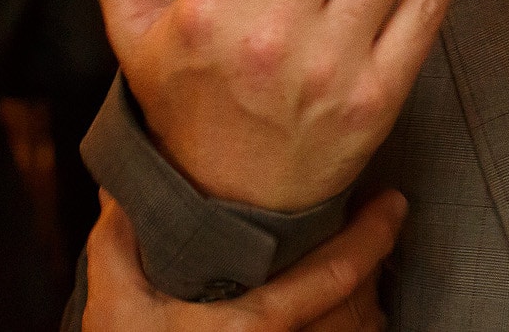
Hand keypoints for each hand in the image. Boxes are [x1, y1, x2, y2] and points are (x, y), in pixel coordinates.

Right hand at [84, 188, 399, 330]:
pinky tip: (334, 311)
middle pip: (356, 307)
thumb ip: (119, 241)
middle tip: (375, 224)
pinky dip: (345, 327)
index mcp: (253, 325)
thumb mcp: (115, 306)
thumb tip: (122, 190)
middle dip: (371, 264)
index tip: (393, 203)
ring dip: (359, 302)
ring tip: (356, 264)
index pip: (335, 276)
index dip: (372, 237)